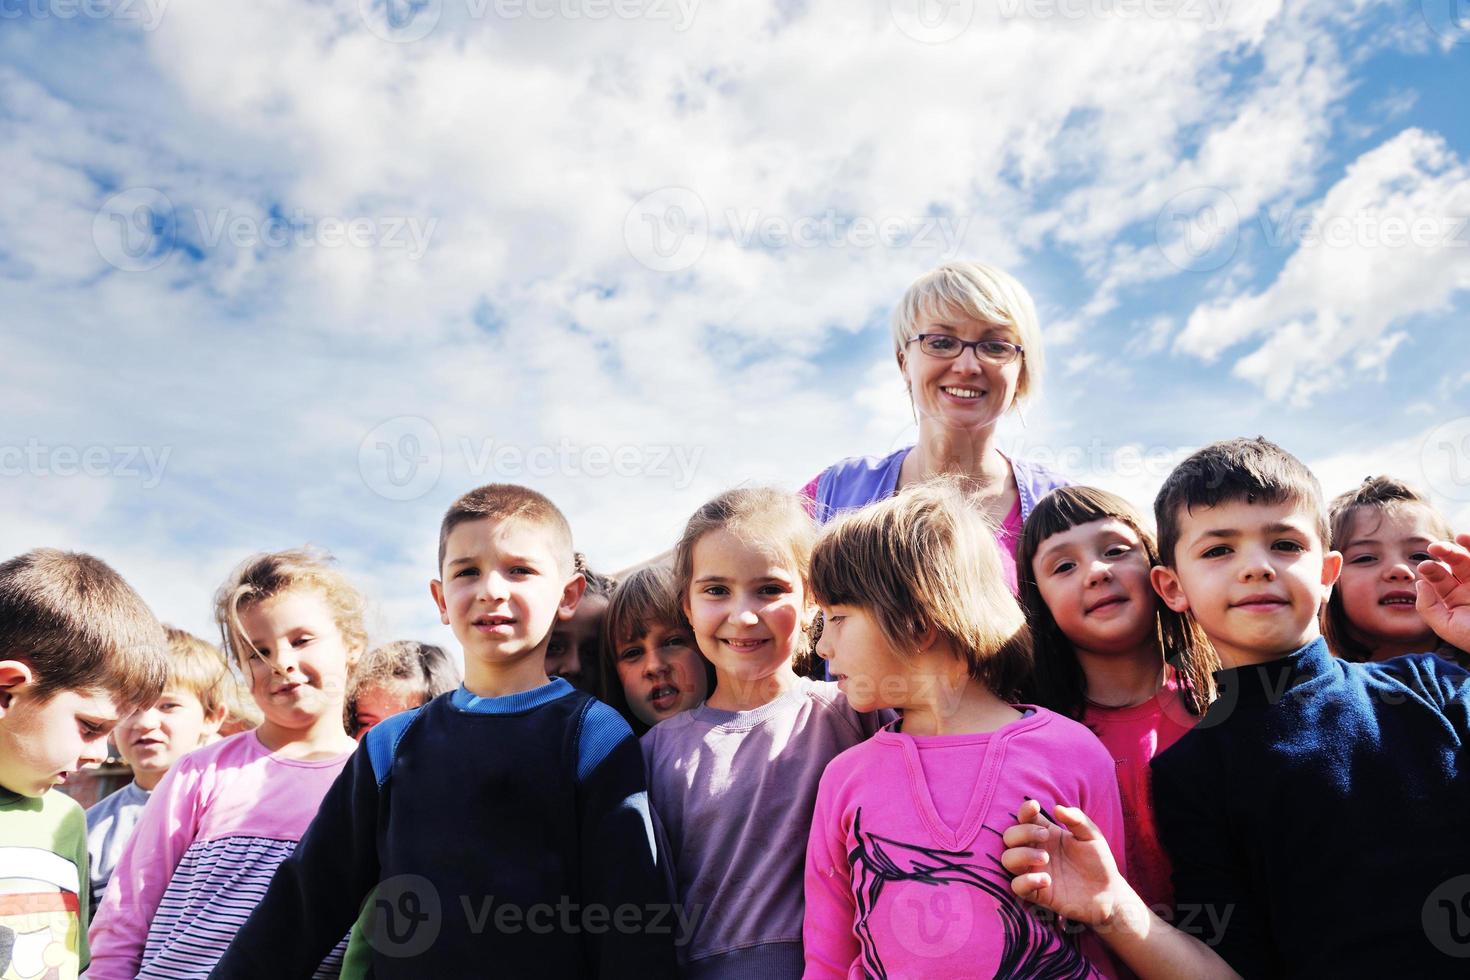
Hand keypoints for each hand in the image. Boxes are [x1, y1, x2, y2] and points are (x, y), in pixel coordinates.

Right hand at [1000, 799, 1135, 928]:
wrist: (1108, 893)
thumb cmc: (1098, 862)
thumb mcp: (1092, 836)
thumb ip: (1077, 819)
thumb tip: (1057, 808)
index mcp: (1046, 834)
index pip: (1025, 818)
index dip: (1024, 810)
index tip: (1035, 807)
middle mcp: (1035, 851)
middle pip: (1010, 836)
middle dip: (1023, 832)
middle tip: (1045, 836)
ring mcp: (1034, 872)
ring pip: (1007, 859)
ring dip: (1022, 855)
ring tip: (1045, 858)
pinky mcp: (1037, 893)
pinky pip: (1016, 886)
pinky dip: (1026, 881)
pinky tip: (1046, 880)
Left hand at [1417, 533, 1469, 651]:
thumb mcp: (1447, 627)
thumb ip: (1428, 607)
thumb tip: (1419, 584)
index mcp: (1453, 596)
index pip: (1438, 577)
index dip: (1430, 569)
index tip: (1424, 566)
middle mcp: (1469, 585)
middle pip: (1455, 562)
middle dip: (1445, 552)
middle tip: (1434, 547)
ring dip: (1467, 546)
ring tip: (1460, 537)